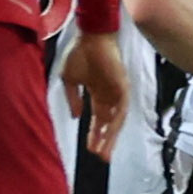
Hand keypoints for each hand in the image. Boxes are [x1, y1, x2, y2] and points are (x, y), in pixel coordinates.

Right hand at [61, 35, 128, 151]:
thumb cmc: (79, 53)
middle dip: (103, 140)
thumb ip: (73, 98)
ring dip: (110, 136)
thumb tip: (75, 116)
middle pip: (107, 123)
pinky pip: (121, 109)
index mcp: (96, 93)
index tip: (89, 149)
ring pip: (115, 120)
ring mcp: (116, 92)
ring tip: (104, 152)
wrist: (90, 36)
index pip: (97, 119)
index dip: (94, 134)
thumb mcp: (70, 80)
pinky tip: (109, 133)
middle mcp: (107, 95)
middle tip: (100, 157)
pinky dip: (116, 122)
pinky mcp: (122, 87)